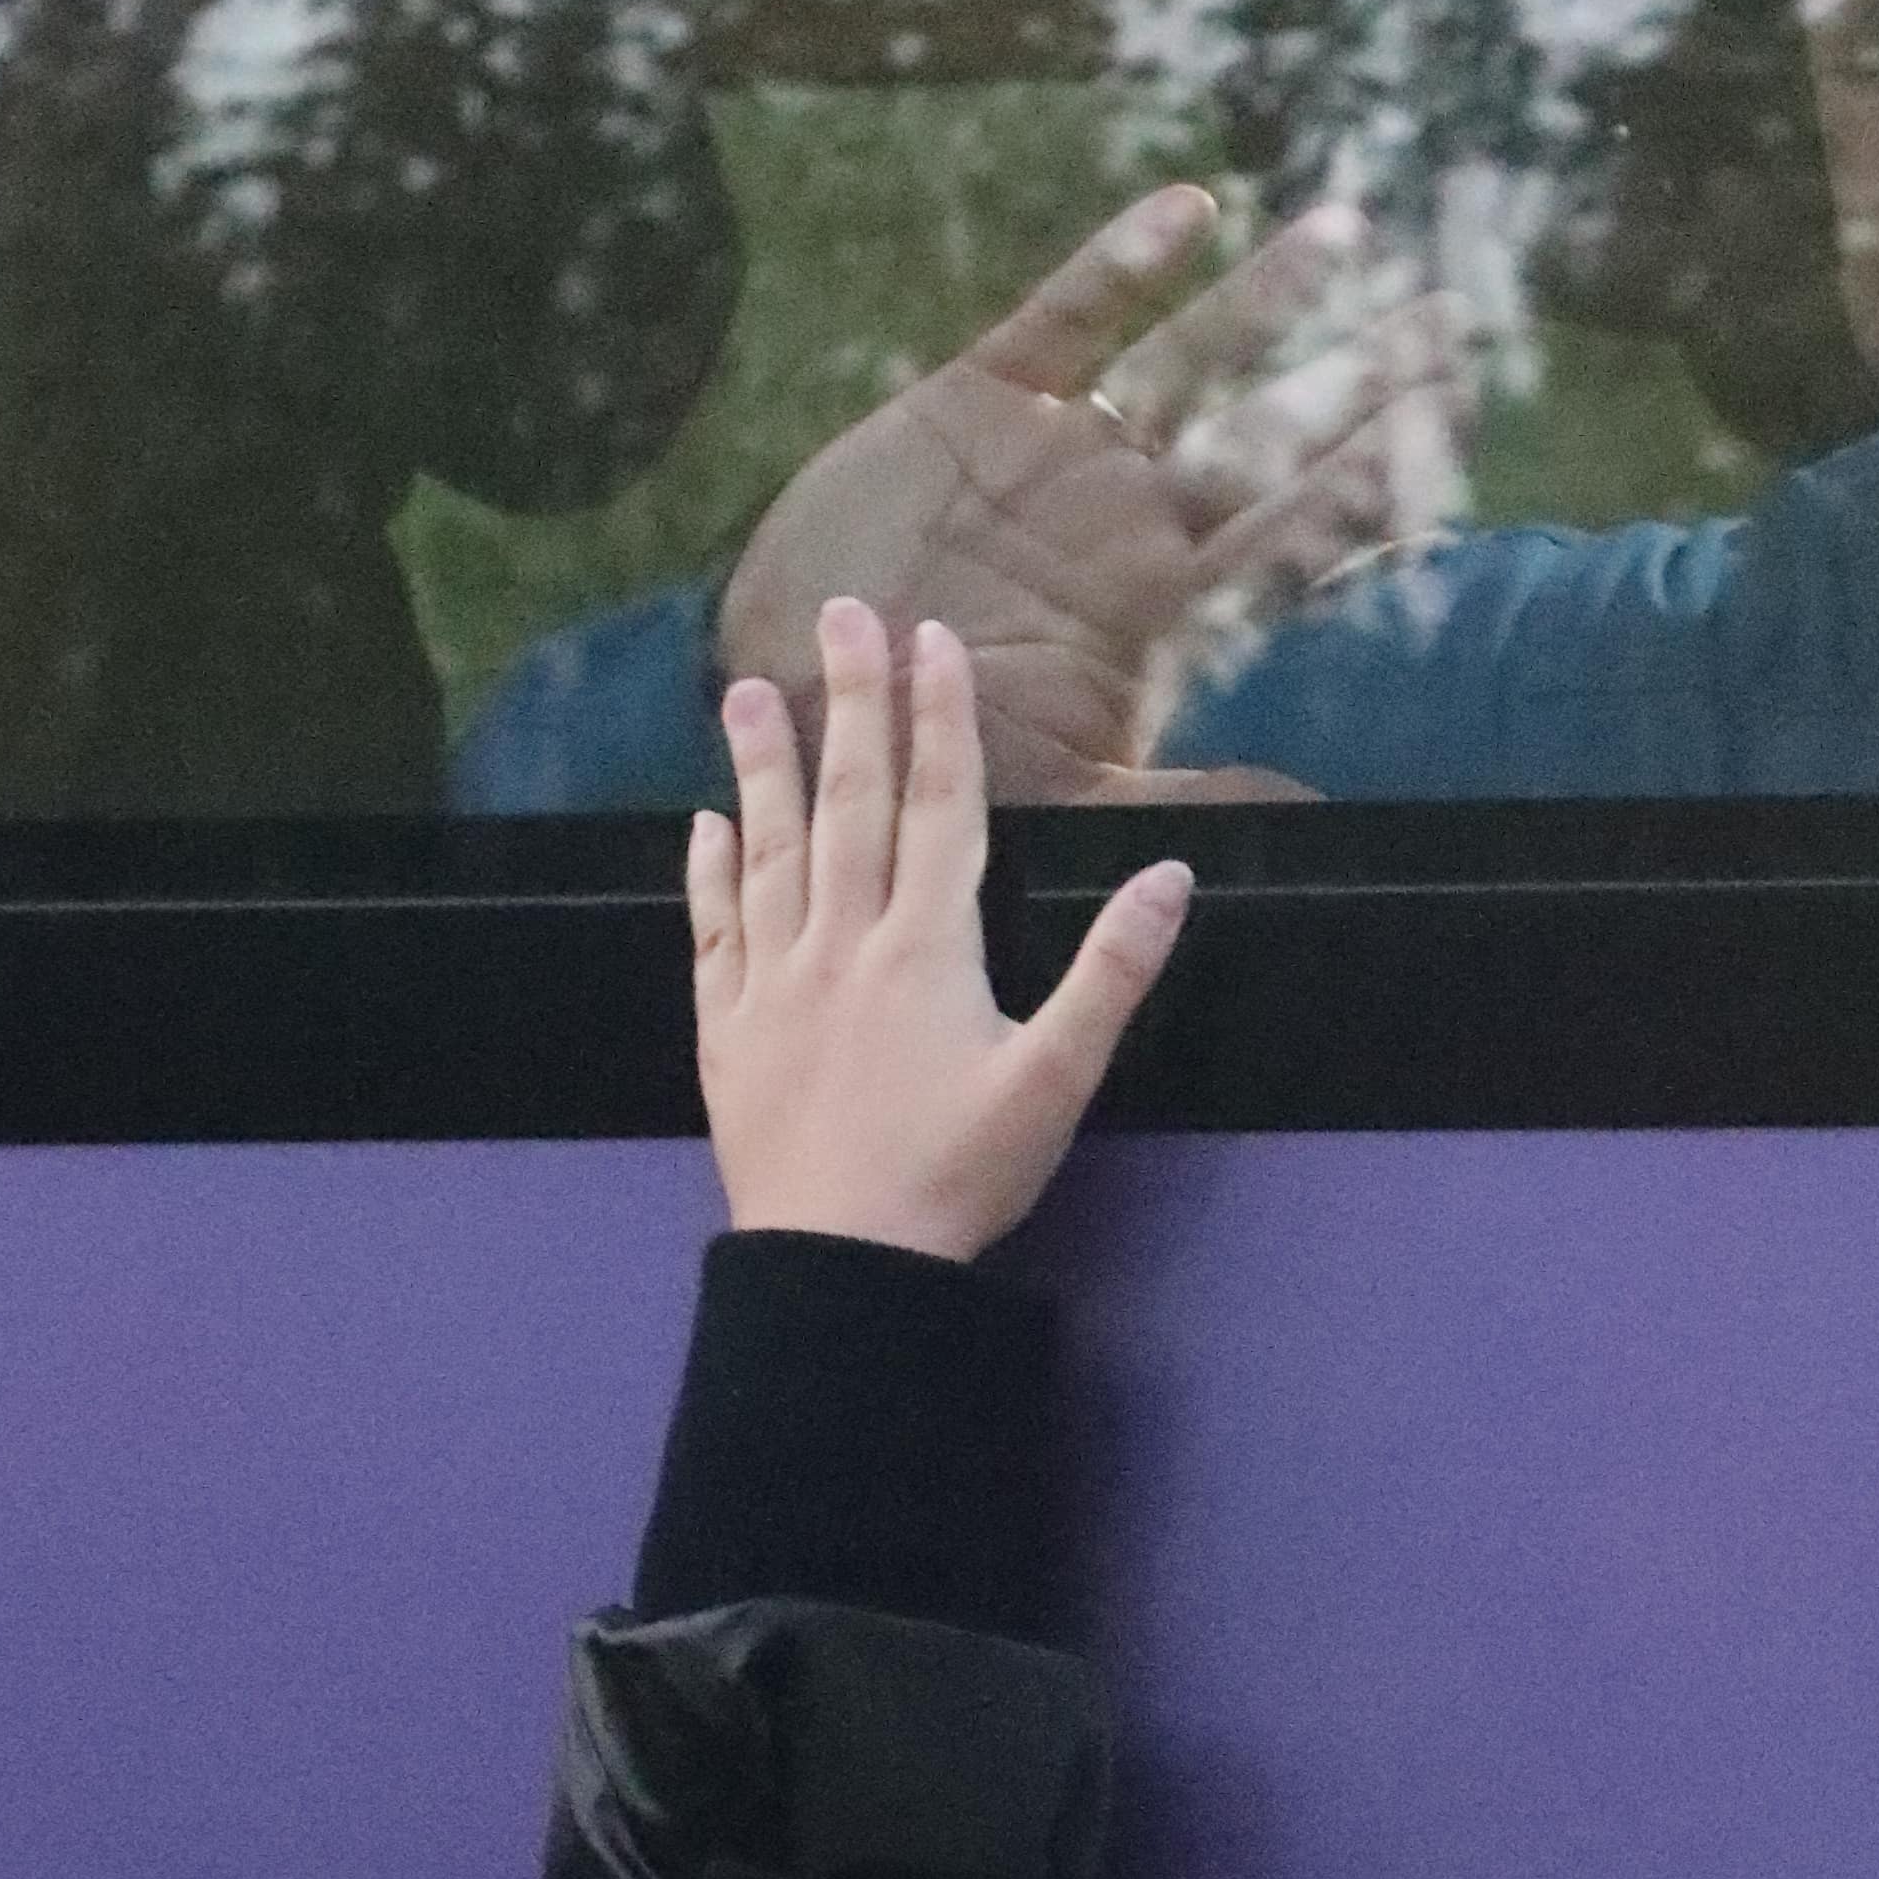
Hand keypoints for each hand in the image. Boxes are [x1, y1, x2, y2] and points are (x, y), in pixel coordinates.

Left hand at [689, 601, 1188, 1260]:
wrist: (839, 1265)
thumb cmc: (958, 1176)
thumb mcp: (1057, 1082)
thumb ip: (1112, 973)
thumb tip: (1171, 875)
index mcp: (928, 949)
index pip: (939, 807)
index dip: (940, 719)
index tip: (933, 640)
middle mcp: (845, 943)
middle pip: (850, 802)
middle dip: (852, 702)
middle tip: (843, 614)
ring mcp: (776, 983)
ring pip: (770, 850)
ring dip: (763, 766)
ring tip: (750, 690)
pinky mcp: (728, 1031)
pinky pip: (714, 932)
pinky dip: (709, 872)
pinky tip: (707, 825)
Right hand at [714, 186, 1460, 806]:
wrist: (801, 698)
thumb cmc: (932, 757)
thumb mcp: (1067, 799)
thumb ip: (1185, 802)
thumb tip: (1313, 806)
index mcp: (1161, 604)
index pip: (1293, 528)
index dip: (1374, 478)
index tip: (1457, 429)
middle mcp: (1130, 514)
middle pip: (1271, 433)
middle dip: (1360, 377)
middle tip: (1456, 321)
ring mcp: (1062, 451)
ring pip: (1190, 360)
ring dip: (1268, 300)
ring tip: (1352, 233)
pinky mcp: (981, 401)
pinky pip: (1067, 317)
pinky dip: (1123, 264)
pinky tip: (1192, 209)